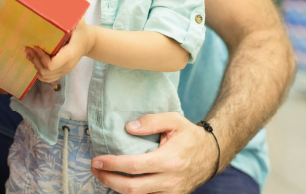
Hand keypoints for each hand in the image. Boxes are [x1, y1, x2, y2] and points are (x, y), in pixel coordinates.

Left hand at [25, 19, 93, 82]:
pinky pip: (48, 78)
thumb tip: (59, 5)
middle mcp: (67, 65)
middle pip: (46, 71)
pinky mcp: (62, 72)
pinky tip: (35, 62)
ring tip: (29, 54)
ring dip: (35, 65)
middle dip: (35, 60)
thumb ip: (71, 16)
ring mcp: (65, 70)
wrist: (88, 42)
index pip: (51, 64)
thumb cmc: (81, 30)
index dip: (41, 57)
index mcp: (70, 54)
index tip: (36, 46)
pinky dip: (39, 73)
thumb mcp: (78, 21)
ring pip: (45, 76)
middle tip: (28, 48)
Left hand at [90, 113, 216, 193]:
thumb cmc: (190, 136)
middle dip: (109, 180)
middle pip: (132, 188)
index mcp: (169, 160)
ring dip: (117, 188)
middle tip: (94, 169)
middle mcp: (170, 180)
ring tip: (103, 175)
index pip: (135, 166)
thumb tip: (128, 128)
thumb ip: (151, 121)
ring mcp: (171, 192)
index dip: (113, 165)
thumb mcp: (174, 120)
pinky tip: (120, 183)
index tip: (97, 160)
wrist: (211, 154)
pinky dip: (132, 193)